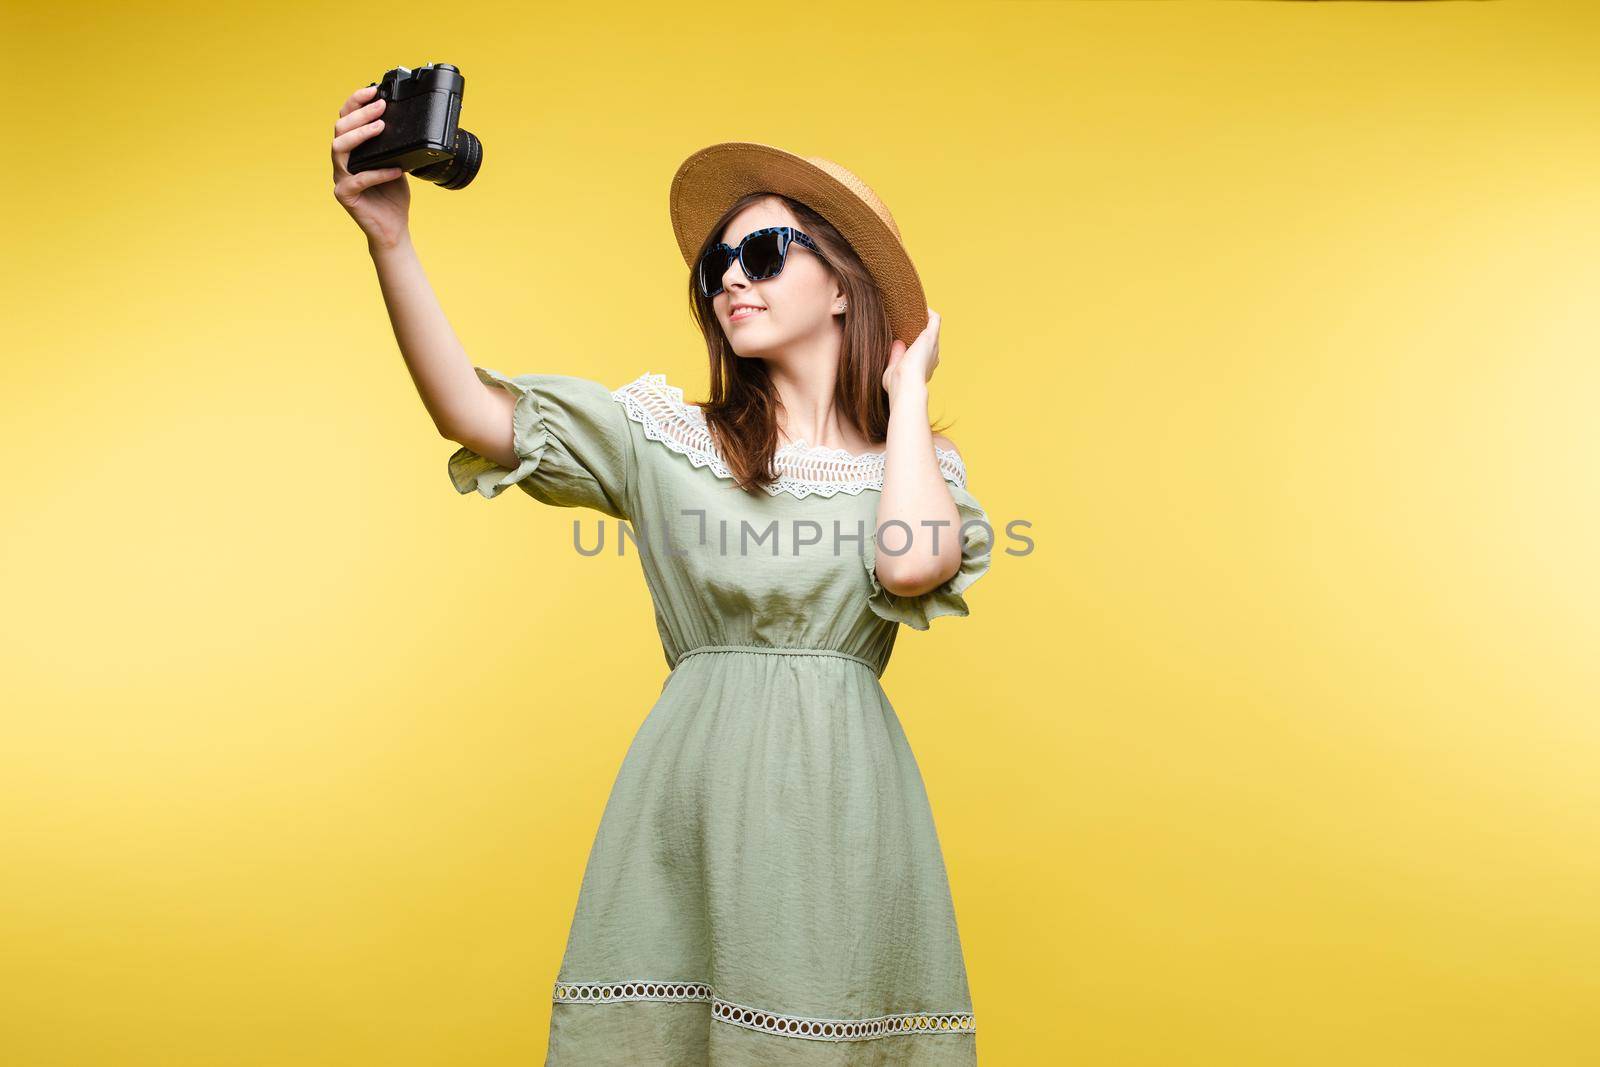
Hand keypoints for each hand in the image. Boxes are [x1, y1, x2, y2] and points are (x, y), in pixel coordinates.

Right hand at [330, 84, 410, 248]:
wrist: (393, 228)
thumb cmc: (392, 195)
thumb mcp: (397, 162)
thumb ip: (394, 145)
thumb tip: (406, 121)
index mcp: (352, 151)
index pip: (346, 119)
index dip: (355, 102)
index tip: (373, 90)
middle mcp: (342, 161)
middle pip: (340, 129)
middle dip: (360, 113)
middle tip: (380, 106)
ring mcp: (340, 178)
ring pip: (339, 148)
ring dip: (360, 134)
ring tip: (380, 127)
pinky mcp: (345, 195)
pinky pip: (358, 180)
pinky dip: (378, 173)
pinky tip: (395, 169)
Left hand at [882, 309, 940, 404]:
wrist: (906, 385)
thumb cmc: (897, 385)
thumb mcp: (892, 371)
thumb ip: (894, 358)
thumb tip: (897, 343)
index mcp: (924, 366)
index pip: (922, 352)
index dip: (914, 343)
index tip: (905, 337)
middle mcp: (932, 356)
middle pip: (928, 338)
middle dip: (919, 330)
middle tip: (905, 321)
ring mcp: (933, 346)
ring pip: (932, 328)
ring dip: (923, 319)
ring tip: (912, 311)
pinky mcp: (931, 337)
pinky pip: (935, 319)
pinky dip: (929, 312)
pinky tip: (920, 306)